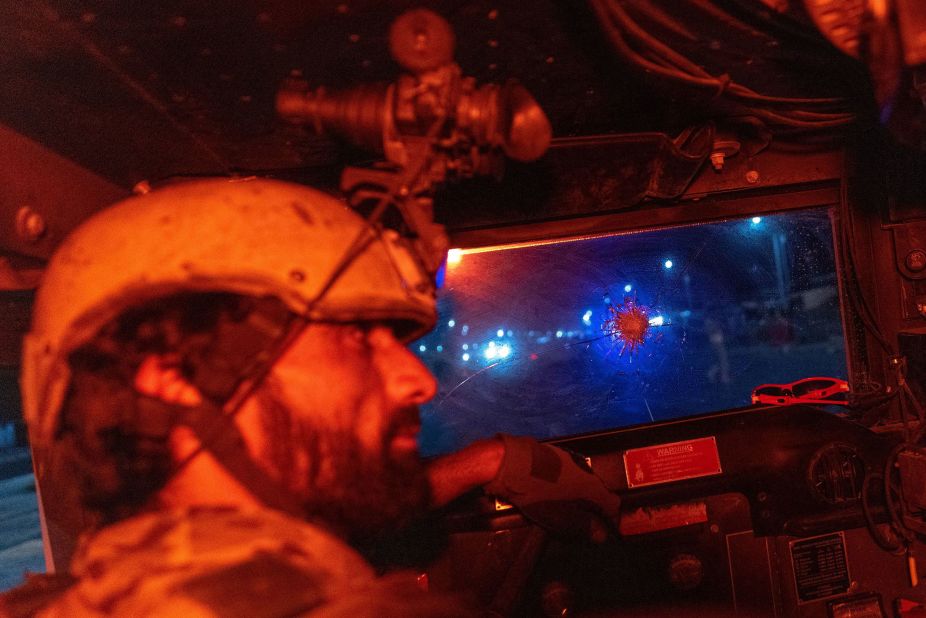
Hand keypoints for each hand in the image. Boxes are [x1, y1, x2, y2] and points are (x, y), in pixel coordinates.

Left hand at [484, 434, 619, 541]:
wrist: (512, 464)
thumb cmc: (538, 495)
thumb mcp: (561, 519)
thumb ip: (584, 527)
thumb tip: (602, 535)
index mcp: (593, 487)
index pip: (613, 504)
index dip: (612, 519)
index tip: (605, 529)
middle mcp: (587, 470)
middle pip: (599, 491)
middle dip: (595, 507)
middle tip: (585, 521)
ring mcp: (571, 459)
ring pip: (583, 481)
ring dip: (580, 494)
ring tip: (567, 507)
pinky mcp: (555, 454)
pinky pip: (569, 473)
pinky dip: (567, 484)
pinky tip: (553, 490)